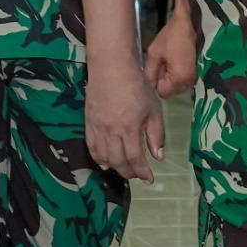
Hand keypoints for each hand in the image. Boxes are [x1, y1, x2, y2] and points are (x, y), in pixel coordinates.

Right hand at [85, 63, 163, 182]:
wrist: (111, 67)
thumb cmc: (137, 86)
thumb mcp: (154, 109)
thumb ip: (156, 134)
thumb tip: (158, 157)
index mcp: (130, 128)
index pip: (135, 159)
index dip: (142, 172)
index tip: (149, 179)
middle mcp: (112, 131)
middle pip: (118, 161)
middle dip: (129, 172)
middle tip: (138, 175)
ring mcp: (98, 127)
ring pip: (103, 156)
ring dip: (114, 167)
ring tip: (123, 169)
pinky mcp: (88, 122)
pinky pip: (91, 146)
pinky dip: (98, 157)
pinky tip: (105, 162)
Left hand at [144, 1, 198, 98]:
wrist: (186, 25)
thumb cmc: (170, 37)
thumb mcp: (154, 54)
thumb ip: (149, 73)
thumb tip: (146, 88)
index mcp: (179, 78)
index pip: (161, 93)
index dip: (154, 82)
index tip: (154, 68)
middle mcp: (189, 83)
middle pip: (168, 91)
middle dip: (161, 80)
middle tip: (160, 62)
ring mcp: (193, 79)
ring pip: (173, 87)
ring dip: (167, 77)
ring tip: (166, 60)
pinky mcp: (194, 74)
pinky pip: (179, 82)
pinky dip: (173, 75)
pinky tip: (172, 61)